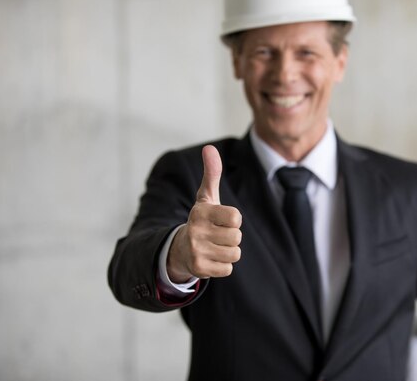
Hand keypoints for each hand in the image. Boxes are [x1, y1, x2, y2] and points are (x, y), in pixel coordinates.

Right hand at [167, 145, 242, 281]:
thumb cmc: (201, 220)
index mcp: (201, 211)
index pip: (236, 217)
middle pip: (237, 237)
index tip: (221, 220)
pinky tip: (211, 258)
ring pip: (234, 254)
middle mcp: (196, 230)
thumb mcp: (206, 197)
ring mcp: (196, 250)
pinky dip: (223, 266)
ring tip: (214, 247)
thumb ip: (212, 173)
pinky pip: (228, 269)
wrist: (179, 249)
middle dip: (232, 237)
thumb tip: (209, 148)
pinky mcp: (198, 268)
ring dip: (228, 252)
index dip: (233, 220)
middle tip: (218, 235)